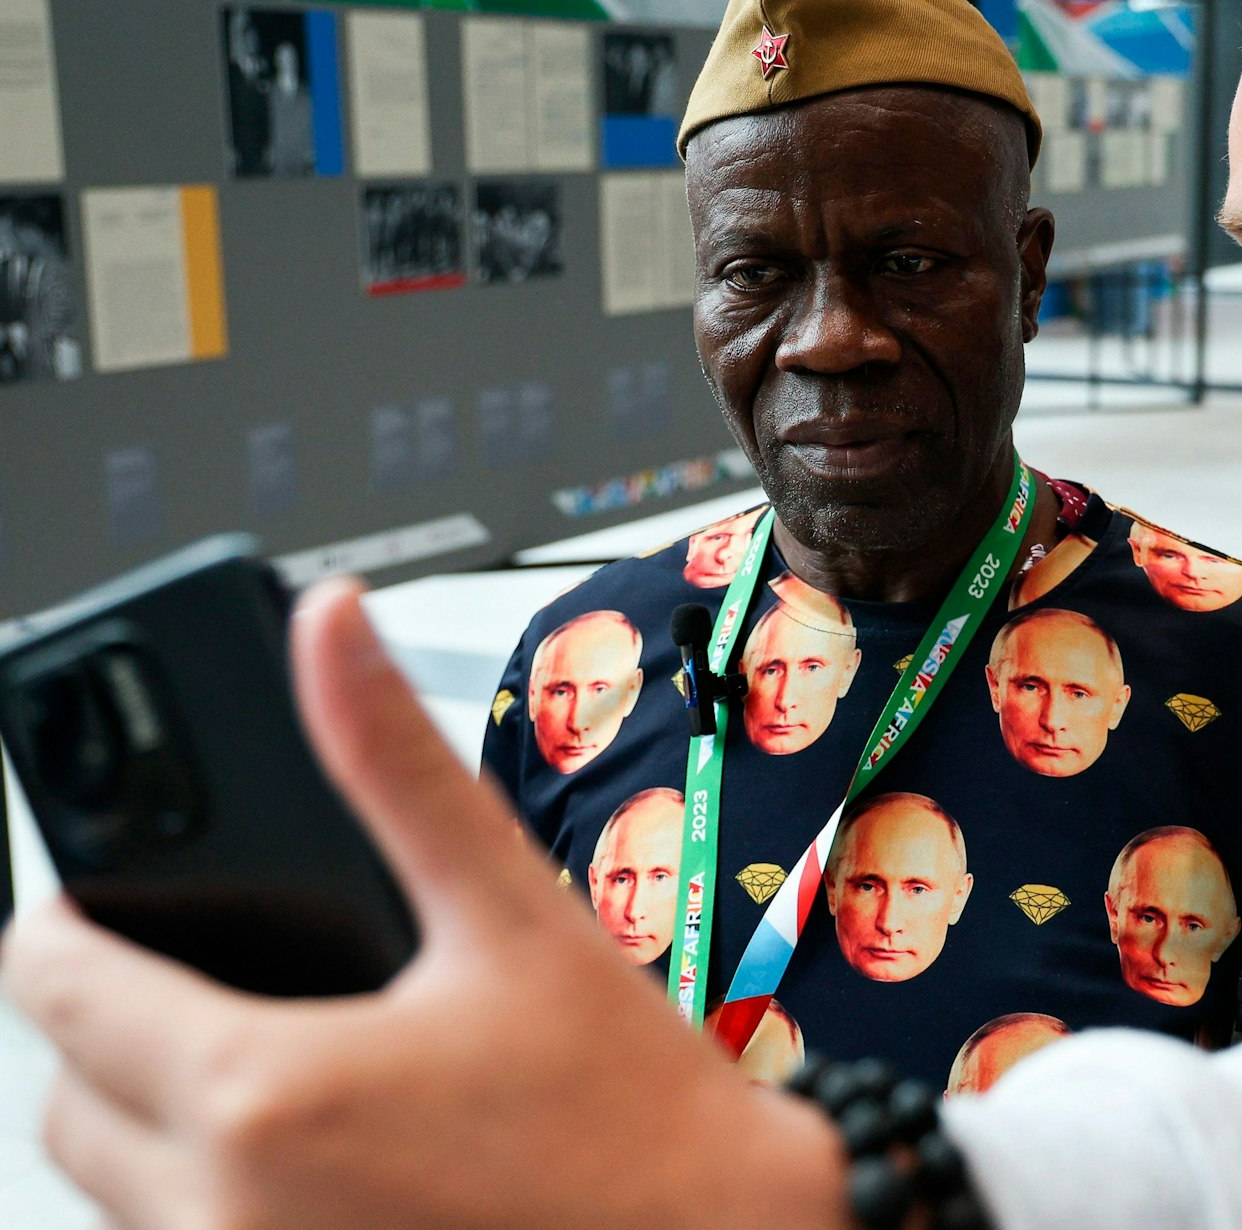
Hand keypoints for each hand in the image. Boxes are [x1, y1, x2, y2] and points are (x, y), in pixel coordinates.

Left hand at [1, 578, 848, 1229]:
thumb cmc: (627, 1108)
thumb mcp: (507, 911)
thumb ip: (395, 761)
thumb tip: (333, 629)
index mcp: (264, 1093)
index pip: (56, 991)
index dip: (57, 929)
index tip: (78, 909)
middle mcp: (221, 1214)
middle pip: (65, 1105)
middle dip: (104, 1029)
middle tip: (191, 983)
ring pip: (112, 1193)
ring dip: (150, 1122)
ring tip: (266, 1068)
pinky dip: (202, 1200)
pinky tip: (310, 1161)